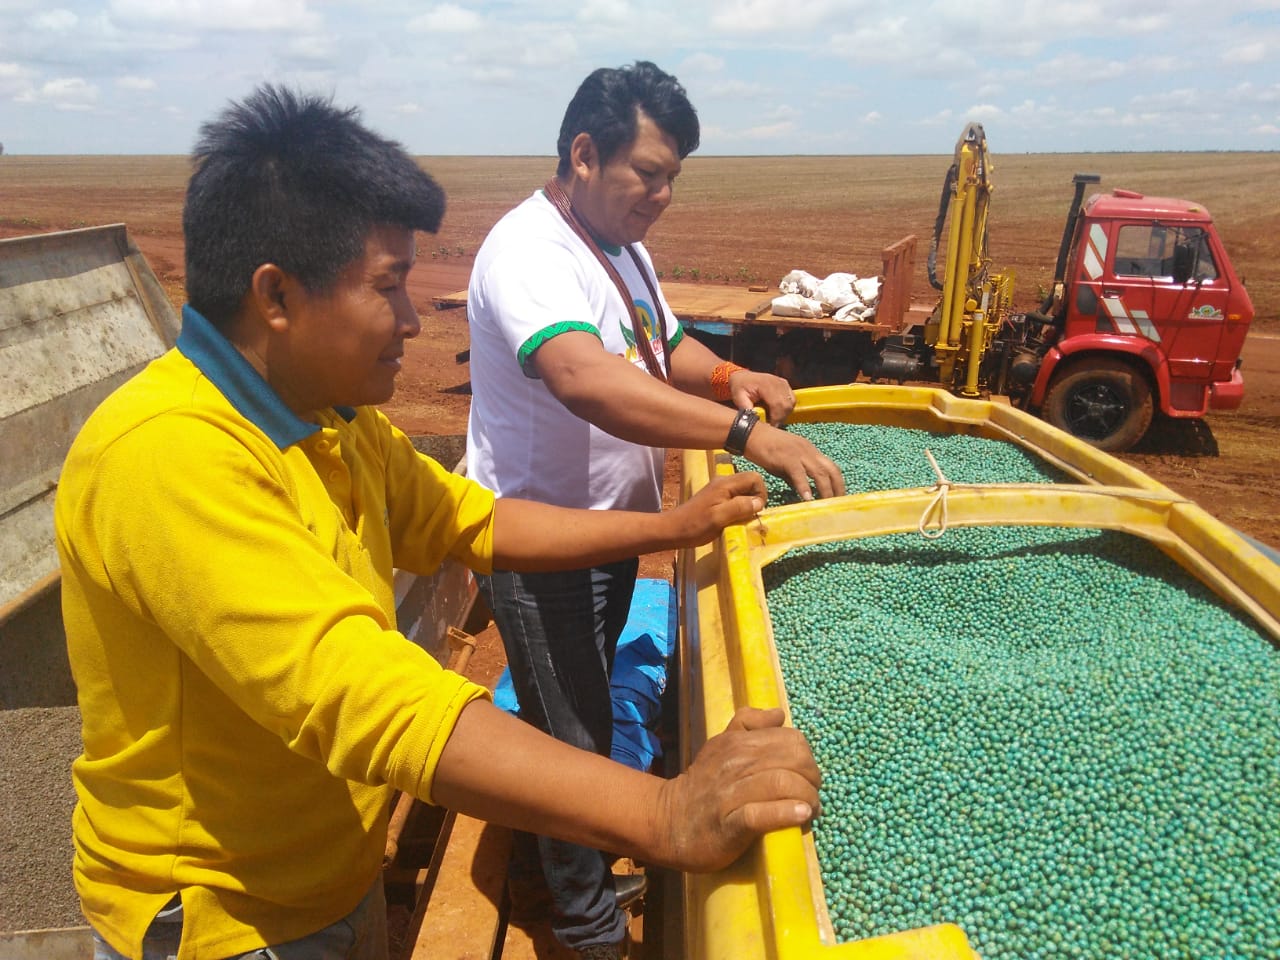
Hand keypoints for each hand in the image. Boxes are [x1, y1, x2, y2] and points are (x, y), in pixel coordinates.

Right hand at [654, 707, 819, 871]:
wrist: (668, 820)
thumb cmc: (702, 784)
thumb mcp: (721, 745)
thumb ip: (748, 724)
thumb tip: (778, 713)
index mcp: (738, 742)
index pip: (791, 740)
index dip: (807, 758)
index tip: (806, 777)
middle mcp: (736, 762)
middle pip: (794, 760)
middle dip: (812, 780)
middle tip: (812, 796)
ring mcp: (732, 793)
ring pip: (783, 784)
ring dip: (807, 799)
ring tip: (810, 812)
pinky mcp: (730, 825)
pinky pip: (763, 814)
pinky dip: (787, 814)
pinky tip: (800, 817)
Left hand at [666, 472, 766, 546]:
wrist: (673, 530)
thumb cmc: (695, 525)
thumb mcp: (719, 518)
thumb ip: (740, 507)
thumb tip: (759, 502)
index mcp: (725, 484)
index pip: (754, 478)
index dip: (760, 493)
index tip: (755, 510)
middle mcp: (724, 483)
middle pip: (750, 483)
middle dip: (755, 499)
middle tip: (748, 517)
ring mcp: (720, 490)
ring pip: (744, 492)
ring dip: (747, 506)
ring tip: (740, 520)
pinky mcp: (717, 499)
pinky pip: (736, 499)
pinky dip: (739, 509)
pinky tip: (732, 521)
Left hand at [727, 370, 794, 426]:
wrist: (743, 377)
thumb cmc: (740, 387)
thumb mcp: (738, 398)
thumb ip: (746, 409)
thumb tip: (754, 420)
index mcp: (765, 384)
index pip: (778, 403)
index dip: (776, 418)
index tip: (770, 426)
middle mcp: (777, 382)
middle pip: (787, 405)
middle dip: (780, 418)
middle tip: (771, 424)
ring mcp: (783, 383)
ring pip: (791, 404)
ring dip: (783, 414)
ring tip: (772, 418)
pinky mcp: (786, 386)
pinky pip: (791, 401)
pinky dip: (785, 409)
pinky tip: (776, 411)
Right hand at [744, 423, 846, 500]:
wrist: (751, 435)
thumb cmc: (766, 449)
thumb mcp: (786, 463)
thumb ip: (796, 476)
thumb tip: (804, 492)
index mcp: (810, 451)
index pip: (831, 467)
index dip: (838, 482)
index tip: (840, 497)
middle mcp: (809, 451)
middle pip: (831, 470)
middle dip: (838, 488)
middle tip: (839, 504)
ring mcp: (799, 453)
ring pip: (819, 472)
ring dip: (825, 490)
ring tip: (827, 504)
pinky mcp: (787, 457)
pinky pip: (799, 473)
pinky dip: (805, 486)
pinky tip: (807, 498)